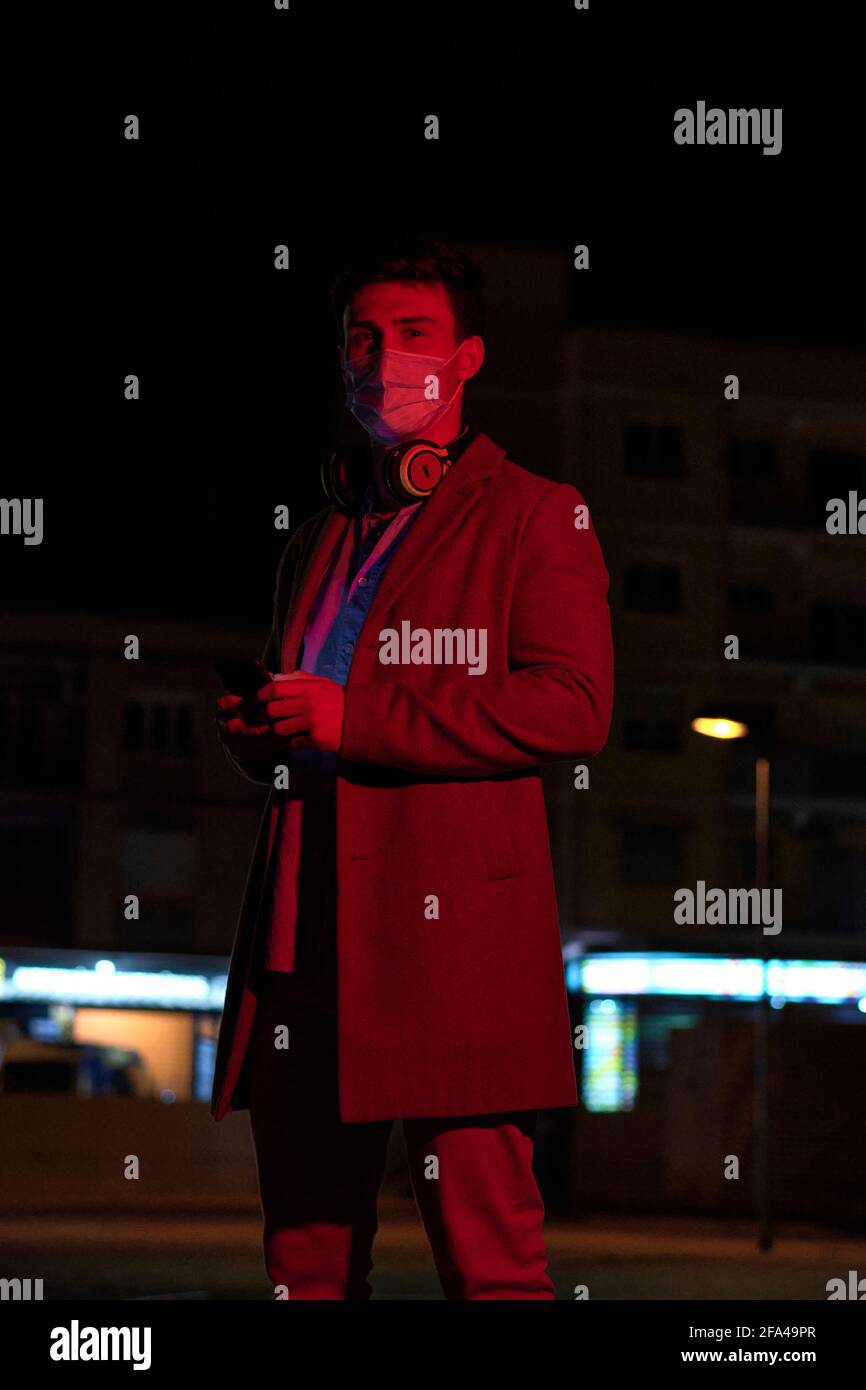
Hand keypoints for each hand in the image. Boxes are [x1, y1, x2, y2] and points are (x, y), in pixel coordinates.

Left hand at [217, 672, 344, 753]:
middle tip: (250, 719)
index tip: (247, 702)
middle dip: (257, 716)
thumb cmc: (338, 699)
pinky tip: (285, 740)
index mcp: (307, 687)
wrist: (361, 718)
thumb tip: (273, 678)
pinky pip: (292, 742)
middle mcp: (307, 703)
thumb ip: (296, 679)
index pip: (273, 689)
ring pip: (278, 729)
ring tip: (262, 731)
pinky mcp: (316, 739)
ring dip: (268, 731)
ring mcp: (311, 722)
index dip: (256, 696)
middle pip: (271, 710)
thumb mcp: (319, 682)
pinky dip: (286, 742)